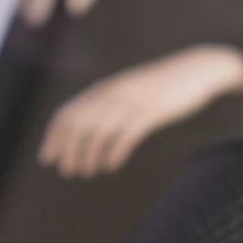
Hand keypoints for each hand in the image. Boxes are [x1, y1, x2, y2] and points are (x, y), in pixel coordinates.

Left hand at [38, 46, 242, 177]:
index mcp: (105, 89)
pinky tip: (111, 166)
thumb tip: (89, 132)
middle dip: (67, 149)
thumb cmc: (161, 88)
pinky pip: (127, 133)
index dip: (54, 137)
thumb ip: (109, 108)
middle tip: (66, 171)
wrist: (196, 69)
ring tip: (86, 172)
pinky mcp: (152, 111)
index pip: (68, 112)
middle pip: (79, 123)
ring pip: (99, 130)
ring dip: (88, 154)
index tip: (46, 159)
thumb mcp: (130, 93)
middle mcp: (113, 93)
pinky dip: (115, 151)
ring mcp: (132, 101)